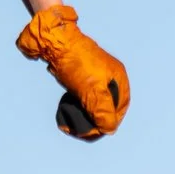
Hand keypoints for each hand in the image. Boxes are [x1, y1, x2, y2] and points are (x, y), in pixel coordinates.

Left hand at [15, 5, 128, 139]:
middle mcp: (108, 77)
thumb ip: (103, 111)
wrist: (54, 42)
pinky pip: (83, 96)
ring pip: (94, 102)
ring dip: (84, 115)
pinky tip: (68, 109)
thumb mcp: (93, 90)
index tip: (97, 131)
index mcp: (117, 78)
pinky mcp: (80, 76)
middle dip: (96, 120)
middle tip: (82, 130)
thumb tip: (109, 129)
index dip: (111, 121)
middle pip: (107, 106)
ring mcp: (94, 76)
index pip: (120, 107)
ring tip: (72, 121)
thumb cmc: (76, 63)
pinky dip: (77, 106)